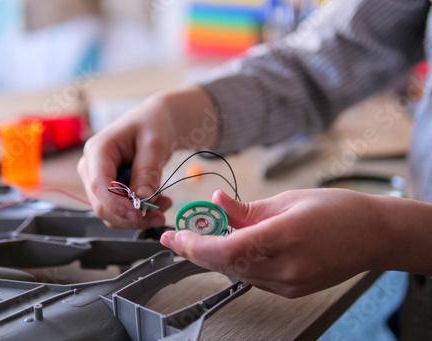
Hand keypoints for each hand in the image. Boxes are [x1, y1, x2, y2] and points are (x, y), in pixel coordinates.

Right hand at [78, 86, 217, 228]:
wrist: (154, 123)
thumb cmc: (152, 125)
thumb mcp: (155, 144)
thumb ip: (148, 170)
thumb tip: (143, 198)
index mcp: (97, 150)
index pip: (99, 185)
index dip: (117, 205)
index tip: (140, 214)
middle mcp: (92, 168)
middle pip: (103, 205)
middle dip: (132, 216)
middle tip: (161, 216)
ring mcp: (98, 182)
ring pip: (112, 213)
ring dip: (139, 217)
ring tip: (164, 204)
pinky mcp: (109, 191)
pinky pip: (121, 211)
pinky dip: (140, 213)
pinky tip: (159, 201)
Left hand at [161, 189, 391, 297]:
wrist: (373, 235)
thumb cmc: (338, 211)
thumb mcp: (287, 200)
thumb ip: (246, 207)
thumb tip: (218, 203)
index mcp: (285, 237)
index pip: (225, 250)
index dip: (193, 246)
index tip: (173, 237)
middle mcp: (286, 268)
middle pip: (224, 264)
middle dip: (196, 250)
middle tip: (179, 235)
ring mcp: (289, 284)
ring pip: (235, 272)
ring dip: (215, 256)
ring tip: (206, 235)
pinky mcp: (291, 290)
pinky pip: (252, 278)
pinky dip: (236, 262)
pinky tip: (234, 246)